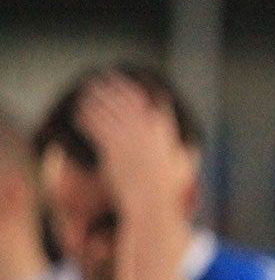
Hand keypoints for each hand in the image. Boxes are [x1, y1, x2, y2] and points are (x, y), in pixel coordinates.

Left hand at [74, 76, 195, 215]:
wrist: (150, 199)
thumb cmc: (166, 186)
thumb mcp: (181, 164)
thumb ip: (180, 148)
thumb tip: (187, 145)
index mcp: (162, 129)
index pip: (148, 100)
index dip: (135, 88)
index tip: (126, 81)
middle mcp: (144, 129)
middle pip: (124, 100)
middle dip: (112, 88)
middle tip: (101, 80)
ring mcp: (127, 137)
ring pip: (107, 109)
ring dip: (96, 98)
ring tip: (87, 93)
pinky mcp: (111, 147)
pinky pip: (95, 125)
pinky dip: (87, 116)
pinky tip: (80, 112)